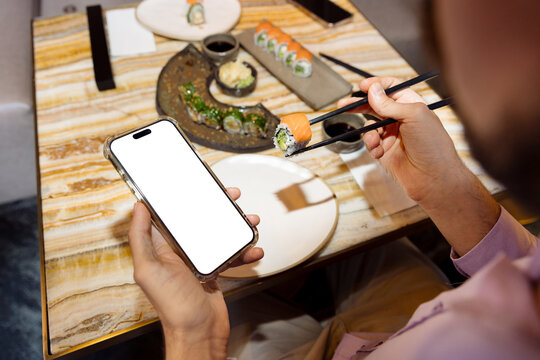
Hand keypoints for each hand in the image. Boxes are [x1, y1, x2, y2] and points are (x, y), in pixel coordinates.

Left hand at [128, 187, 262, 358]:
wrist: (199, 333)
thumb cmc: (172, 306)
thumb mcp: (149, 269)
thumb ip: (141, 238)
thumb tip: (138, 208)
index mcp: (161, 248)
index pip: (171, 215)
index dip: (182, 198)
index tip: (195, 185)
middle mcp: (179, 252)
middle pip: (199, 220)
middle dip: (216, 208)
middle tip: (231, 197)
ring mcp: (198, 261)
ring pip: (218, 235)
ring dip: (236, 227)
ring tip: (249, 222)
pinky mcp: (215, 271)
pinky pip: (231, 254)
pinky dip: (243, 251)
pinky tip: (253, 249)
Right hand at [338, 77, 499, 255]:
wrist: (433, 178)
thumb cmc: (432, 146)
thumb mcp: (414, 116)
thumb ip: (390, 103)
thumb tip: (373, 90)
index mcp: (412, 105)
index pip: (391, 88)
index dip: (376, 86)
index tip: (362, 87)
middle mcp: (401, 118)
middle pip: (375, 105)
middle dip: (359, 106)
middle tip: (343, 105)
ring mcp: (392, 135)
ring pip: (370, 126)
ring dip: (369, 132)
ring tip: (374, 140)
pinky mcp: (384, 150)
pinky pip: (370, 143)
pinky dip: (372, 146)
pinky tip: (380, 152)